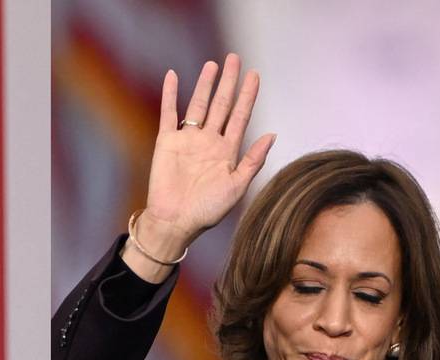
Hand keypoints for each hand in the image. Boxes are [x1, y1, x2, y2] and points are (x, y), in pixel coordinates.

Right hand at [128, 54, 274, 276]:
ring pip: (198, 105)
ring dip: (205, 85)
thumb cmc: (207, 210)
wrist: (175, 221)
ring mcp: (188, 140)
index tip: (254, 75)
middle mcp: (208, 141)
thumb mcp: (237, 186)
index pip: (240, 116)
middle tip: (235, 58)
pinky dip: (170, 94)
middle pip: (221, 104)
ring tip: (212, 65)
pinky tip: (172, 76)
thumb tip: (272, 134)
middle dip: (229, 82)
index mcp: (227, 151)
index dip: (248, 95)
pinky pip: (168, 113)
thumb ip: (253, 160)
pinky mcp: (167, 142)